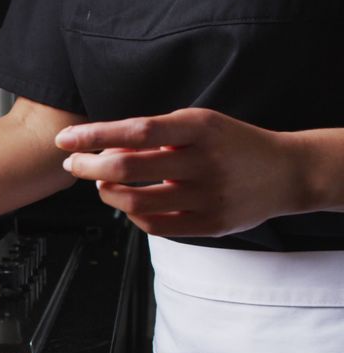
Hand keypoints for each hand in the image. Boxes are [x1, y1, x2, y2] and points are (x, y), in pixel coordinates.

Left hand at [55, 108, 307, 236]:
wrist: (287, 172)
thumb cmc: (230, 144)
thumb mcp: (198, 125)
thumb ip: (154, 135)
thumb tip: (102, 149)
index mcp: (200, 128)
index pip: (136, 130)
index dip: (94, 136)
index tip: (65, 140)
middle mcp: (204, 162)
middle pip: (128, 169)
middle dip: (89, 167)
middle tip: (74, 164)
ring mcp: (208, 197)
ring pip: (135, 203)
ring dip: (107, 194)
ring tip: (103, 183)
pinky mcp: (210, 225)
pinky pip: (154, 226)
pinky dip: (132, 215)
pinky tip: (130, 203)